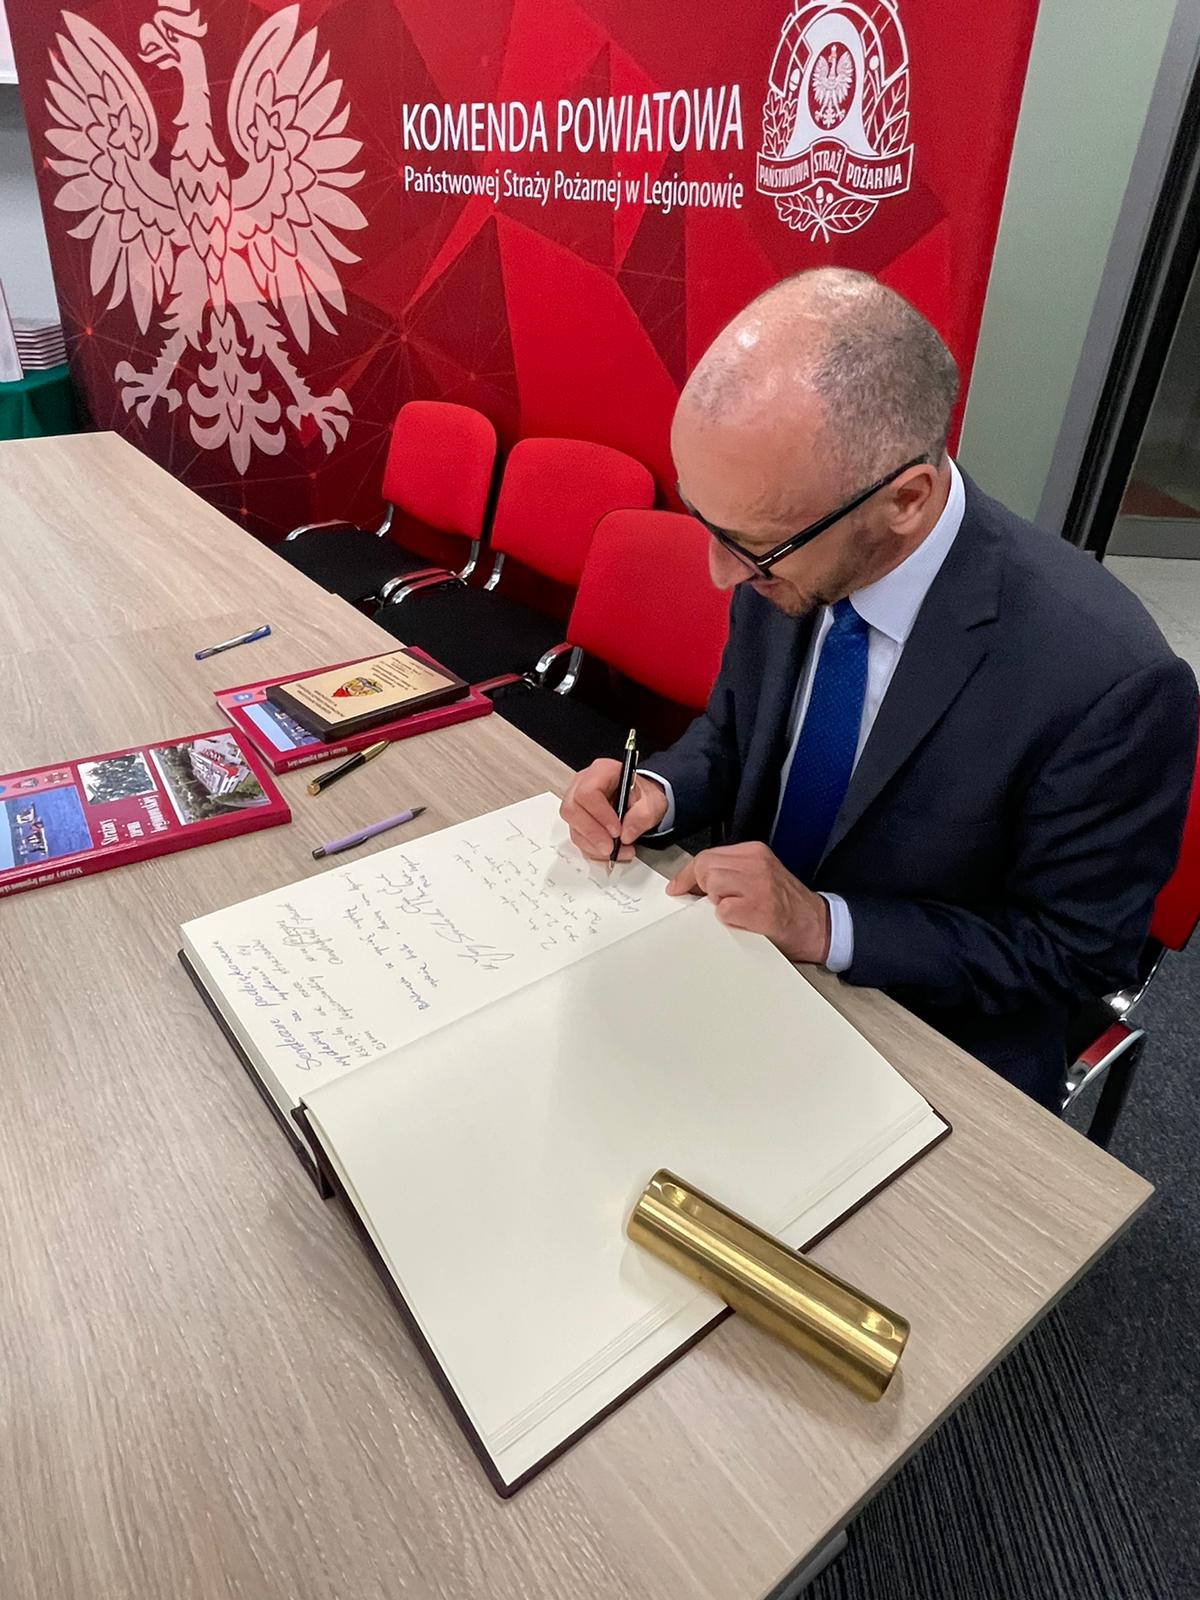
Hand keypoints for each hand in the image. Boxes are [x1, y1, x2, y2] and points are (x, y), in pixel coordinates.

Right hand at [560, 760, 668, 861]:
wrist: (641, 801)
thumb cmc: (643, 796)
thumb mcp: (652, 803)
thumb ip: (643, 816)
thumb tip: (626, 834)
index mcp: (602, 771)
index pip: (588, 792)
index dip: (600, 814)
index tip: (616, 831)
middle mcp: (583, 784)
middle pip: (572, 810)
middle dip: (593, 834)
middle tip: (611, 847)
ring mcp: (577, 802)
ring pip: (573, 826)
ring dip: (594, 845)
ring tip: (618, 850)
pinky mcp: (577, 819)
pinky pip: (577, 837)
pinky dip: (593, 849)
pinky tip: (610, 851)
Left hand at [666, 841, 830, 962]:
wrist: (818, 926)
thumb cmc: (786, 906)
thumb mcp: (760, 876)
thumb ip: (731, 873)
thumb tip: (693, 884)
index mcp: (754, 853)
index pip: (707, 856)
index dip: (688, 875)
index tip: (677, 887)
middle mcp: (756, 863)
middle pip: (705, 867)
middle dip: (702, 888)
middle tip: (716, 903)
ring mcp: (758, 884)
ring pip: (712, 884)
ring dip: (717, 903)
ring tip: (739, 911)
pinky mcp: (757, 907)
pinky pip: (723, 910)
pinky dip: (728, 919)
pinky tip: (746, 922)